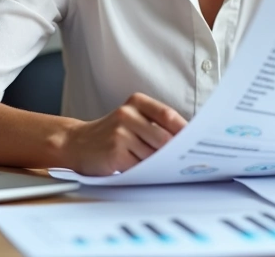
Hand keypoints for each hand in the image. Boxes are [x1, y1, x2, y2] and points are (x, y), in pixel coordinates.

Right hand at [62, 92, 187, 175]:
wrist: (76, 143)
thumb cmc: (111, 134)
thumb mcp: (132, 119)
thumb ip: (155, 125)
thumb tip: (185, 141)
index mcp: (136, 102)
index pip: (169, 115)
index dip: (185, 130)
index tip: (198, 141)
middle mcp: (127, 114)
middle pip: (164, 138)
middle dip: (175, 152)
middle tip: (186, 160)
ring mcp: (120, 134)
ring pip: (154, 154)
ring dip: (160, 164)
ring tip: (163, 167)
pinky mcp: (115, 153)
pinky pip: (140, 166)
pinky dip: (147, 172)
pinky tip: (146, 171)